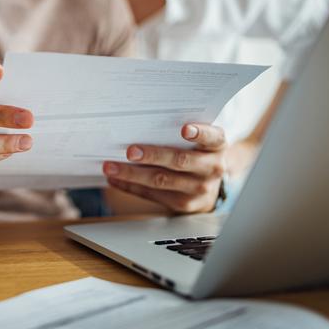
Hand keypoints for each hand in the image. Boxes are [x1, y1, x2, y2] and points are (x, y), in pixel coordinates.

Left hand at [103, 123, 226, 213]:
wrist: (210, 186)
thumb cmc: (197, 154)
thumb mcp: (199, 142)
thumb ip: (181, 134)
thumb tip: (140, 125)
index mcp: (217, 147)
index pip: (213, 138)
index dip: (200, 134)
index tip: (185, 129)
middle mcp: (211, 168)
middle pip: (180, 161)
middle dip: (153, 155)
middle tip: (130, 151)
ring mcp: (198, 189)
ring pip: (161, 180)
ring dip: (132, 174)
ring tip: (111, 167)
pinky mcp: (183, 204)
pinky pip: (152, 195)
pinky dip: (131, 186)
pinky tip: (116, 179)